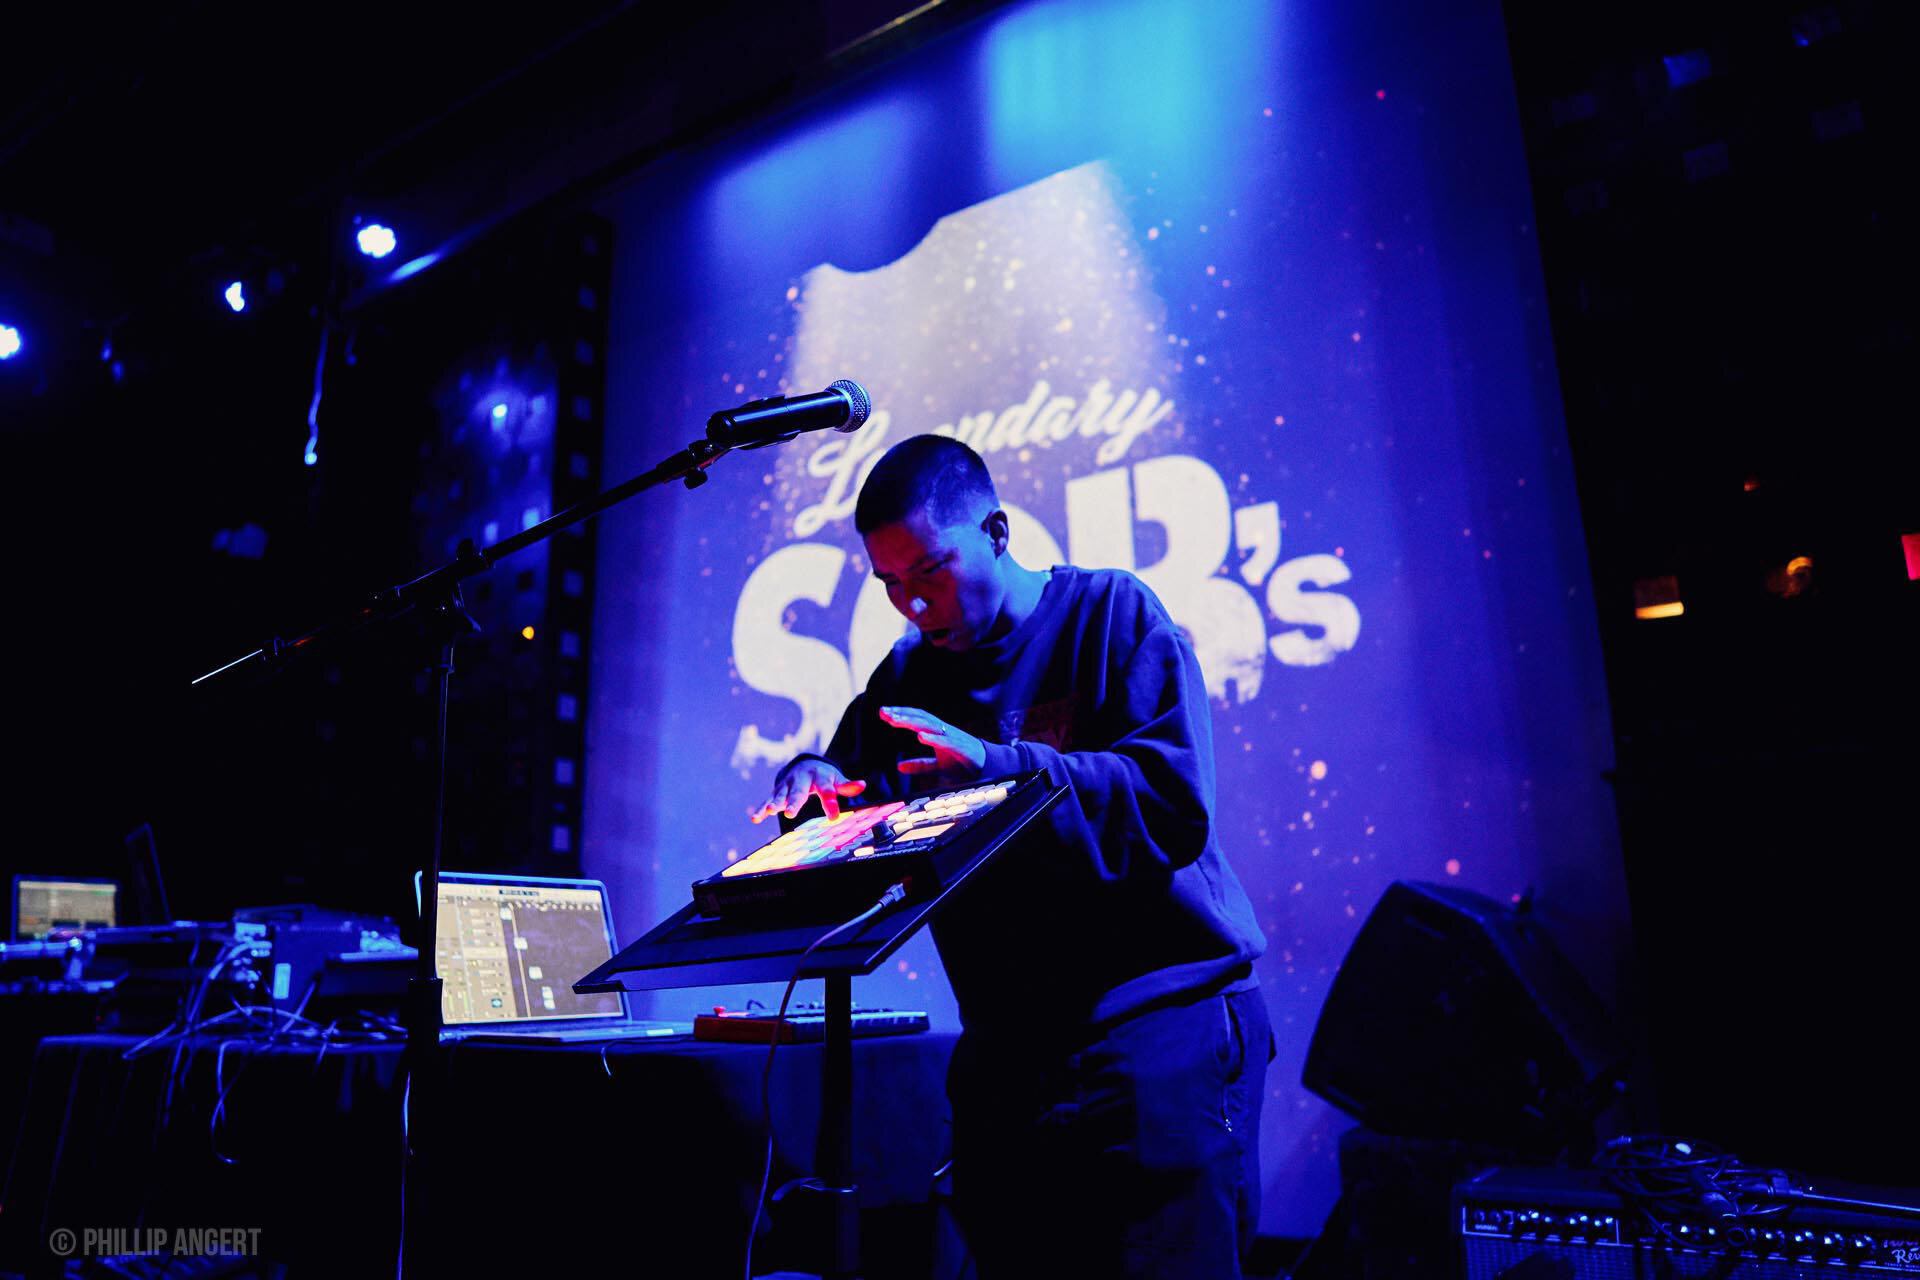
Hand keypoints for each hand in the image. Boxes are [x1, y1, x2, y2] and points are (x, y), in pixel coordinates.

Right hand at [751, 758, 865, 823]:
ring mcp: (787, 786)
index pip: (825, 791)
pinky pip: (768, 800)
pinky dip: (761, 808)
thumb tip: (862, 785)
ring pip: (781, 794)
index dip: (829, 803)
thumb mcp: (836, 779)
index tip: (833, 817)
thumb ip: (847, 785)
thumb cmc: (824, 777)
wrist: (806, 765)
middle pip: (798, 792)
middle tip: (791, 814)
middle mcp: (801, 780)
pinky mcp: (778, 792)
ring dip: (775, 803)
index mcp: (819, 776)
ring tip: (770, 811)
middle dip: (794, 802)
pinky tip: (755, 818)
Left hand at [877, 705, 986, 776]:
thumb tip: (899, 767)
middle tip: (882, 711)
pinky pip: (947, 741)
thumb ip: (920, 765)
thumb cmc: (965, 764)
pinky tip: (920, 736)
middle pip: (920, 718)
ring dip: (911, 722)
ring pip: (930, 726)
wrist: (991, 768)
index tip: (883, 713)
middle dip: (901, 714)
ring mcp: (954, 738)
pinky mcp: (963, 748)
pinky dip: (934, 738)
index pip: (917, 719)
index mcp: (938, 733)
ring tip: (894, 720)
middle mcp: (945, 731)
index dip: (901, 714)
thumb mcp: (938, 766)